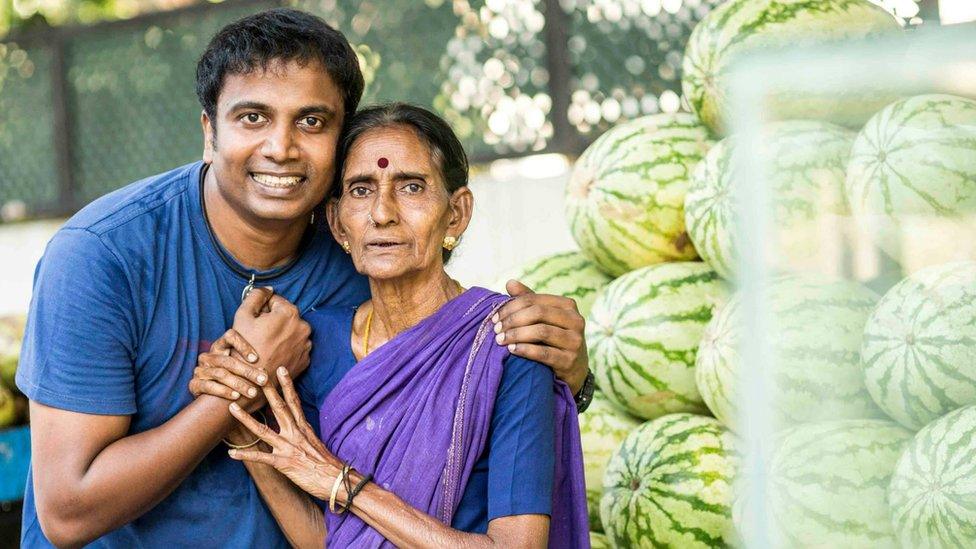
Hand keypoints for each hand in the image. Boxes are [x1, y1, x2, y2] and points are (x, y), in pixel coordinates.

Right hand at [188, 328, 271, 412]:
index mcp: (223, 346)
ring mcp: (201, 369)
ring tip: (253, 392)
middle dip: (247, 371)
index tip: (257, 358)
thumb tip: (286, 351)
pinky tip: (235, 397)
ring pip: (220, 373)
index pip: (230, 336)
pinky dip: (223, 391)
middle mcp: (210, 355)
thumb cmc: (239, 379)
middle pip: (228, 359)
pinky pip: (207, 386)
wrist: (217, 401)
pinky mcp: (194, 384)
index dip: (243, 345)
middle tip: (263, 380)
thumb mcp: (249, 366)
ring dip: (238, 383)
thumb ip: (260, 357)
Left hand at [227, 368, 341, 500]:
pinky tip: (232, 454)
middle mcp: (295, 434)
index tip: (281, 370)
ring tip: (232, 408)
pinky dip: (246, 455)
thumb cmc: (328, 465)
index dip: (287, 385)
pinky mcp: (284, 463)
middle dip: (267, 391)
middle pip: (279, 408)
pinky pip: (261, 458)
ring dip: (246, 419)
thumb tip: (298, 429)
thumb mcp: (316, 444)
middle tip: (257, 375)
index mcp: (304, 429)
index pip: (294, 402)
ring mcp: (289, 447)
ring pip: (264, 430)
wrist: (336, 481)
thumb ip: (305, 435)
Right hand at [232, 288, 312, 379]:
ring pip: (291, 332)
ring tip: (266, 346)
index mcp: (290, 313)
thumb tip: (268, 288)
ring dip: (281, 334)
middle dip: (273, 321)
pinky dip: (286, 348)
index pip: (276, 301)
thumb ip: (256, 296)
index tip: (255, 321)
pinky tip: (273, 355)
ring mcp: (306, 345)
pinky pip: (295, 347)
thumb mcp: (243, 316)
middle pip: (285, 317)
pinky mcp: (306, 359)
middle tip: (258, 334)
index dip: (262, 309)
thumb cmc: (244, 349)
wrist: (252, 382)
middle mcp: (304, 327)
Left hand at [493, 280, 589, 393]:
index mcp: (568, 306)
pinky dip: (525, 350)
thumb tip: (510, 283)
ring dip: (516, 335)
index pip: (534, 300)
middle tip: (496, 329)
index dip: (511, 307)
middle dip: (512, 320)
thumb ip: (528, 300)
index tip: (495, 317)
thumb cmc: (554, 338)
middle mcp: (575, 320)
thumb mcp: (544, 318)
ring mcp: (575, 341)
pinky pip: (544, 353)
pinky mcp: (570, 361)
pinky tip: (512, 350)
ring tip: (500, 340)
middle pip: (538, 313)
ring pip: (541, 332)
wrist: (575, 369)